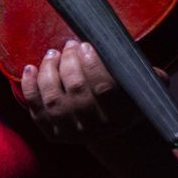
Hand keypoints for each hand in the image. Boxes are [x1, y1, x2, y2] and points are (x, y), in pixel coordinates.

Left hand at [18, 40, 149, 144]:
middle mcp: (94, 125)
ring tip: (53, 54)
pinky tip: (31, 68)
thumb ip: (147, 75)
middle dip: (69, 61)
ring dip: (49, 70)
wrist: (109, 129)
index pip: (104, 88)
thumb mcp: (142, 87)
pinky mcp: (52, 132)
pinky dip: (30, 87)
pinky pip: (36, 109)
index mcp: (119, 113)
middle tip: (70, 45)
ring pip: (54, 98)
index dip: (91, 64)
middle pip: (76, 89)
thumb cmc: (125, 98)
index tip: (86, 45)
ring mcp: (71, 131)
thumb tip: (148, 66)